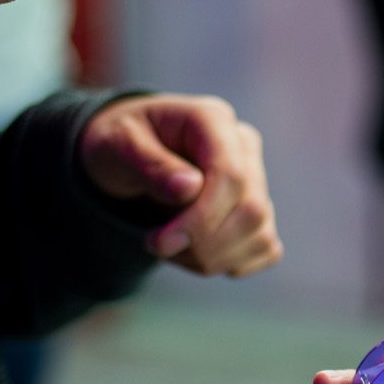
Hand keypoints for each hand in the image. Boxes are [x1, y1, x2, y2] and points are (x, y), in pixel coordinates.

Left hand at [78, 94, 281, 276]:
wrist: (126, 153)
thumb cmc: (120, 143)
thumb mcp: (117, 145)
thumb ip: (150, 163)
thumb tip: (191, 187)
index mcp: (213, 120)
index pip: (231, 175)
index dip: (202, 218)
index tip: (161, 243)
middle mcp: (243, 148)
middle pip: (252, 210)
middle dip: (204, 244)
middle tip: (157, 246)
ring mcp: (256, 179)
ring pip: (260, 234)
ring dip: (212, 258)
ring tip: (170, 247)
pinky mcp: (259, 210)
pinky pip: (266, 248)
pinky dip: (230, 262)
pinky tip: (194, 252)